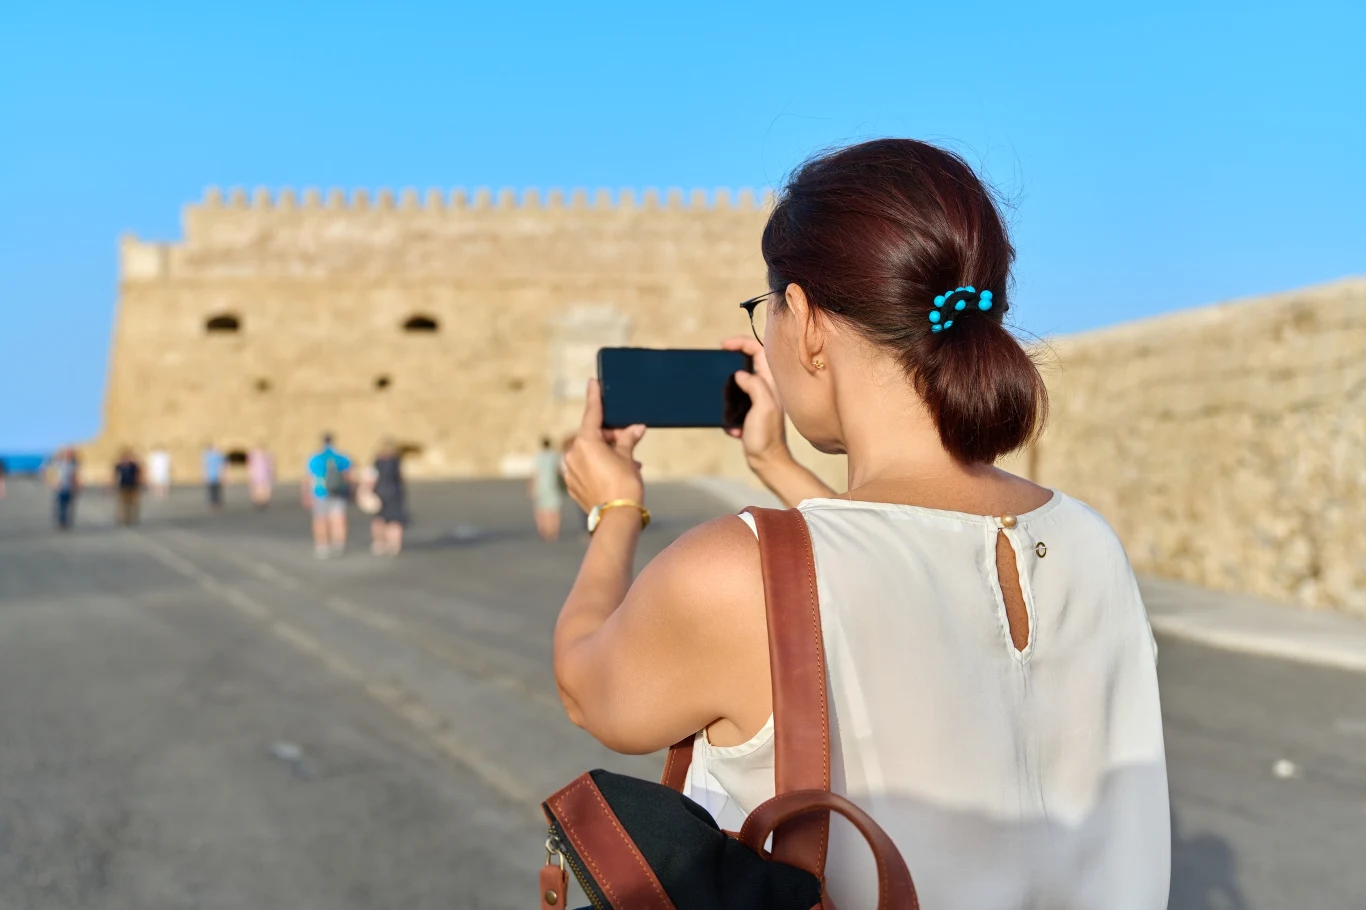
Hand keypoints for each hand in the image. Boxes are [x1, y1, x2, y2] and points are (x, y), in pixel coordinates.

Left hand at [562, 379, 645, 511]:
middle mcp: (572, 455)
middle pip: (591, 436)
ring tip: (628, 462)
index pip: (591, 414)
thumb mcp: (627, 458)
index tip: (592, 383)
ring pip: (589, 453)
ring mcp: (569, 471)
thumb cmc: (624, 485)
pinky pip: (585, 468)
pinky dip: (598, 466)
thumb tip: (635, 428)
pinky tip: (615, 473)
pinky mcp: (571, 486)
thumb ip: (627, 439)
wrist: (617, 518)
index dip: (594, 397)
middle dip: (610, 436)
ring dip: (606, 453)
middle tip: (629, 438)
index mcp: (585, 443)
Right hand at [721, 336, 789, 467]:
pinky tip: (733, 426)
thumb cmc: (767, 436)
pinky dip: (729, 409)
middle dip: (733, 358)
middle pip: (750, 361)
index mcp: (770, 383)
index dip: (742, 342)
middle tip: (719, 359)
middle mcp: (766, 387)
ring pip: (740, 380)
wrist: (767, 461)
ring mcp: (758, 399)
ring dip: (728, 388)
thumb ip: (755, 386)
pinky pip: (736, 401)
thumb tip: (740, 374)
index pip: (759, 350)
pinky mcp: (750, 411)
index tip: (724, 345)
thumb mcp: (763, 407)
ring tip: (724, 400)